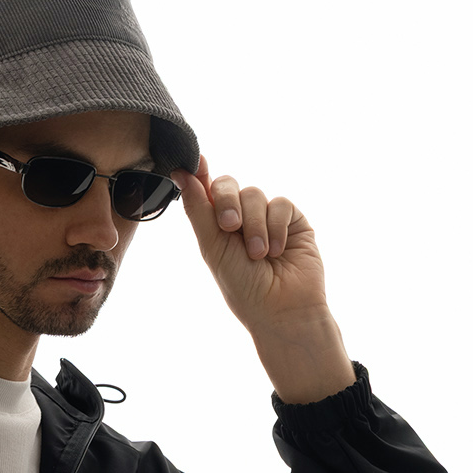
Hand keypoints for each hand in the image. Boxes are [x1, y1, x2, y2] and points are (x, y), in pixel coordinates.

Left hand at [172, 156, 331, 338]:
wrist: (281, 308)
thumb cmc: (243, 286)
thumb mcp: (213, 248)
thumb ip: (198, 209)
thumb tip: (180, 171)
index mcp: (215, 226)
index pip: (204, 191)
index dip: (197, 174)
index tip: (192, 163)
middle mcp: (240, 218)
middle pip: (227, 185)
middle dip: (227, 202)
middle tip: (229, 227)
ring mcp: (266, 217)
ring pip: (254, 194)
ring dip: (254, 225)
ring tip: (258, 255)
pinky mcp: (293, 220)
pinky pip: (280, 204)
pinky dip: (275, 227)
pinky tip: (277, 250)